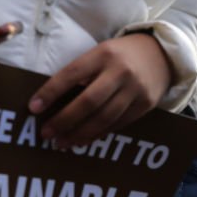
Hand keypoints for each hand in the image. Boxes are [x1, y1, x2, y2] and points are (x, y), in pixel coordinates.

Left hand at [28, 33, 172, 147]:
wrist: (163, 55)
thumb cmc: (122, 55)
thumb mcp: (101, 53)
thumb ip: (82, 71)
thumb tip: (53, 100)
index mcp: (104, 54)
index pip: (72, 74)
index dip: (51, 92)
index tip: (33, 108)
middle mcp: (120, 72)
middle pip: (89, 101)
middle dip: (64, 120)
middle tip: (46, 133)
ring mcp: (135, 90)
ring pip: (104, 117)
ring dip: (79, 133)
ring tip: (61, 143)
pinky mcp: (145, 104)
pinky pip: (118, 124)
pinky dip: (98, 134)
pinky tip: (83, 140)